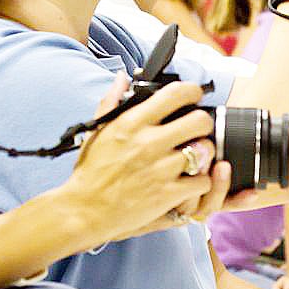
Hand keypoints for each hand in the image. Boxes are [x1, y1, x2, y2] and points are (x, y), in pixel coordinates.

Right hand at [60, 74, 217, 243]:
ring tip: (195, 157)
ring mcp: (160, 169)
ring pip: (205, 151)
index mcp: (132, 123)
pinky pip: (202, 182)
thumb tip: (122, 78)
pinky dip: (200, 182)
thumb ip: (112, 101)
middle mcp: (148, 143)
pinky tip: (189, 181)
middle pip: (199, 121)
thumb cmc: (91, 170)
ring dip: (204, 153)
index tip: (193, 96)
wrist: (84, 210)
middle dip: (203, 123)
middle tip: (198, 129)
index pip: (175, 94)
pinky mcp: (167, 194)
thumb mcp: (97, 130)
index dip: (191, 91)